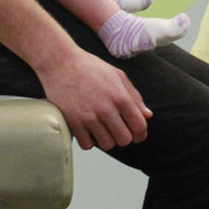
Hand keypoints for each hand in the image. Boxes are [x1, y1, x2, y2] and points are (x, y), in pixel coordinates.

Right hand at [33, 47, 151, 151]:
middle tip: (117, 130)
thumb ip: (135, 96)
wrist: (61, 63)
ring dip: (106, 140)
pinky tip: (89, 130)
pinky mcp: (73, 122)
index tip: (137, 135)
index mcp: (120, 97)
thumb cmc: (90, 67)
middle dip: (123, 137)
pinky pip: (87, 145)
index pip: (139, 126)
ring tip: (102, 129)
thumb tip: (147, 115)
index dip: (141, 134)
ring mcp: (89, 117)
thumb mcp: (118, 76)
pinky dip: (89, 141)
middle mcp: (106, 109)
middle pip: (124, 140)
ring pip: (107, 145)